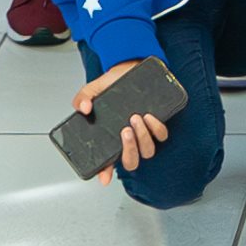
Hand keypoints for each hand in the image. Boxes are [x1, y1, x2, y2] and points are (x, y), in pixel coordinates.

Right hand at [73, 57, 169, 176]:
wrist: (130, 67)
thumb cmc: (113, 83)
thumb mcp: (93, 90)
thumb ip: (83, 98)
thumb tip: (83, 108)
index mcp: (112, 138)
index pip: (107, 162)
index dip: (105, 173)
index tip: (104, 178)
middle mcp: (128, 140)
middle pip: (132, 161)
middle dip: (129, 150)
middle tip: (124, 131)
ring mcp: (143, 134)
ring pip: (148, 151)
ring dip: (143, 137)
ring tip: (136, 118)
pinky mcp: (157, 124)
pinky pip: (162, 135)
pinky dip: (157, 128)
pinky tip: (149, 116)